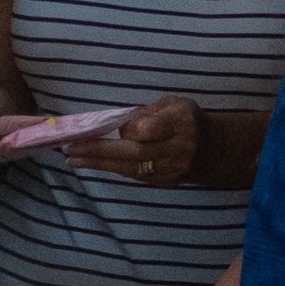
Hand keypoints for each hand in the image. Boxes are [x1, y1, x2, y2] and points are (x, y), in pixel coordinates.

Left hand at [80, 96, 199, 188]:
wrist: (214, 150)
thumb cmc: (187, 120)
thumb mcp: (174, 104)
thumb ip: (149, 111)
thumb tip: (120, 123)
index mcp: (181, 122)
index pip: (150, 129)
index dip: (131, 129)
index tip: (115, 126)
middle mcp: (178, 147)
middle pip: (134, 152)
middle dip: (99, 150)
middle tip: (70, 148)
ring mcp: (172, 168)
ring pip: (129, 168)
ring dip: (98, 164)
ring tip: (71, 159)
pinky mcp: (165, 182)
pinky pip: (133, 176)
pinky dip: (111, 169)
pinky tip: (90, 164)